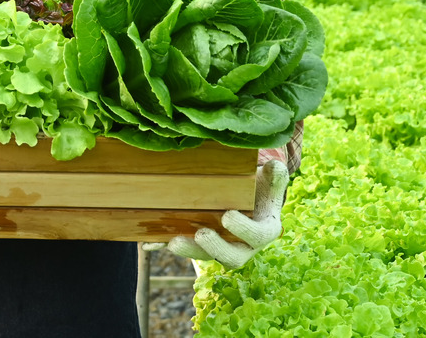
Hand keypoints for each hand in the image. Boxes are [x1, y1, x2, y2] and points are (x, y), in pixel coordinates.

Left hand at [167, 159, 286, 269]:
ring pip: (207, 257)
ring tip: (173, 242)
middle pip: (232, 256)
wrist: (249, 199)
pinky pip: (186, 250)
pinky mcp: (202, 246)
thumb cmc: (260, 188)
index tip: (228, 215)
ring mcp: (222, 248)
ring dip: (190, 251)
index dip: (243, 230)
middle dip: (215, 248)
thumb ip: (275, 175)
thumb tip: (274, 167)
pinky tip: (150, 244)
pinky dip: (167, 247)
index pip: (256, 236)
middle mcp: (244, 246)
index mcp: (264, 231)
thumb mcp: (270, 180)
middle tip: (201, 234)